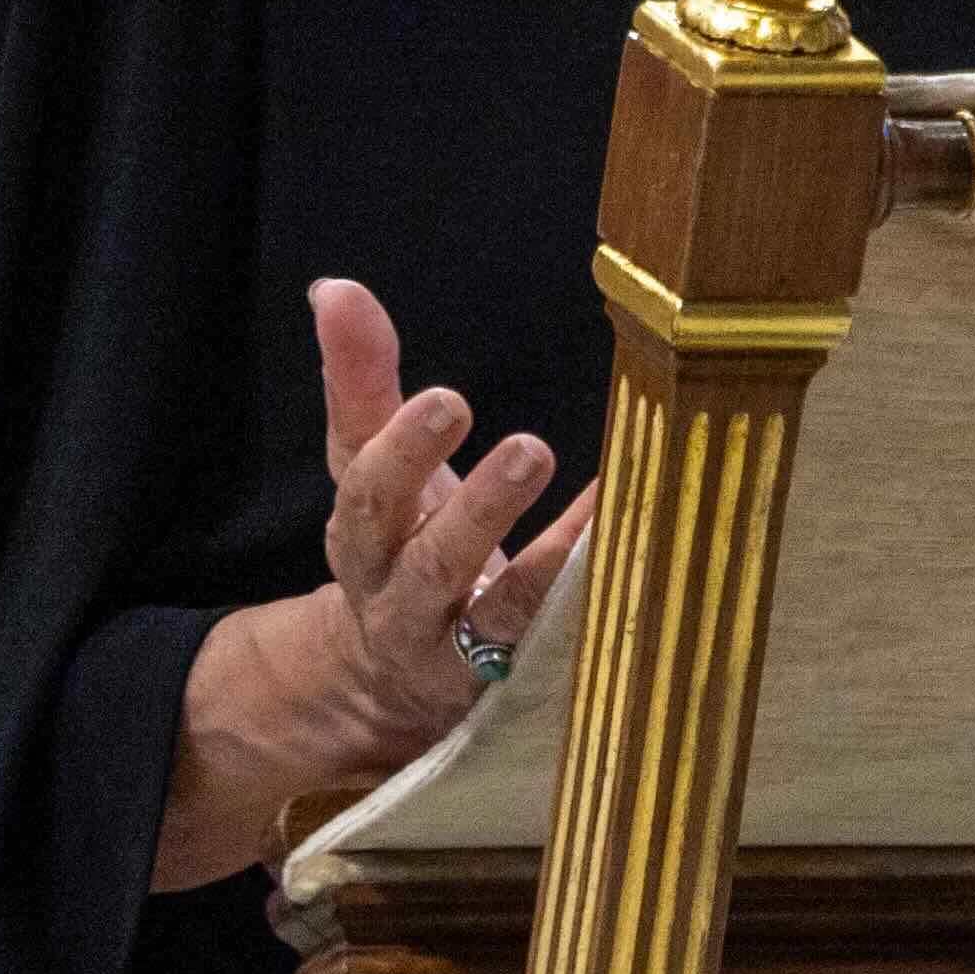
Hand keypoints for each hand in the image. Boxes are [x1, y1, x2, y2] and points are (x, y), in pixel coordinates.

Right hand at [150, 279, 588, 889]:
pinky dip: (596, 595)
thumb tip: (334, 288)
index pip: (369, 496)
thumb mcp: (369, 465)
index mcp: (364, 540)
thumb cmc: (398, 540)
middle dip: (477, 508)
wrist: (392, 677)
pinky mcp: (514, 684)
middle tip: (531, 446)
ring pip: (501, 613)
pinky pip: (560, 641)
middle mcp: (403, 601)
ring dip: (550, 560)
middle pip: (432, 560)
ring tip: (605, 502)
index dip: (403, 451)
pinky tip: (639, 543)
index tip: (448, 401)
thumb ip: (360, 380)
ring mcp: (461, 652)